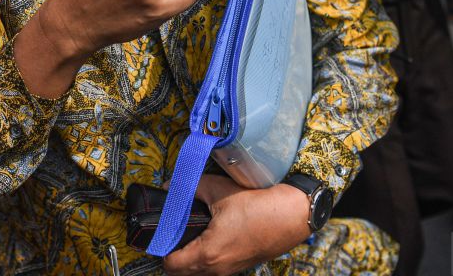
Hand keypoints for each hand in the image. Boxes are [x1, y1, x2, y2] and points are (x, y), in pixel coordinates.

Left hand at [162, 175, 310, 275]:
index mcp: (208, 253)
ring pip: (198, 273)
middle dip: (173, 256)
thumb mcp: (219, 190)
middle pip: (181, 273)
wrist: (291, 216)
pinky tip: (209, 236)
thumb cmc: (258, 206)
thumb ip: (190, 187)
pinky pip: (214, 270)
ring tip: (189, 234)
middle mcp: (217, 269)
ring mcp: (230, 270)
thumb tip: (172, 186)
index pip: (171, 265)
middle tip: (172, 233)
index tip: (162, 232)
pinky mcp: (240, 266)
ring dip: (189, 259)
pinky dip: (206, 258)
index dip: (162, 248)